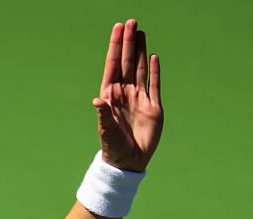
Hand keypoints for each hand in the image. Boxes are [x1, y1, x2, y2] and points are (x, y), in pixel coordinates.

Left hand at [93, 19, 162, 172]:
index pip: (113, 65)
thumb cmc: (113, 147)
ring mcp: (139, 98)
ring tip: (141, 32)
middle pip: (128, 62)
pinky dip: (155, 71)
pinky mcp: (153, 106)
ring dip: (141, 50)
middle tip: (131, 22)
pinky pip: (154, 84)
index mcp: (111, 95)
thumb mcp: (106, 130)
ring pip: (141, 68)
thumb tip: (98, 101)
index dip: (115, 46)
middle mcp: (125, 93)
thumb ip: (104, 114)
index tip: (118, 28)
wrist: (129, 162)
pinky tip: (154, 56)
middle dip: (129, 42)